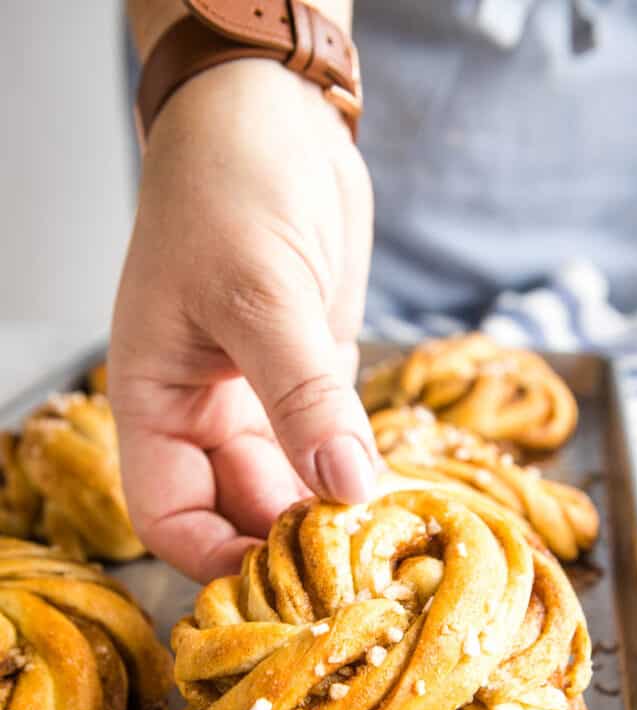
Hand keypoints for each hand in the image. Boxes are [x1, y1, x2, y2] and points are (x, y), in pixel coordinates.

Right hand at [110, 58, 376, 581]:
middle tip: (349, 569)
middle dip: (284, 544)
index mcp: (157, 402)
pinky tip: (393, 492)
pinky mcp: (313, 380)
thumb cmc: (229, 188)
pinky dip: (357, 471)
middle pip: (236, 513)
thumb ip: (300, 396)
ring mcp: (262, 398)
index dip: (216, 558)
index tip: (282, 578)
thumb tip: (344, 488)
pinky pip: (331, 445)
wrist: (274, 118)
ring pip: (288, 486)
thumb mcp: (257, 294)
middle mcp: (205, 413)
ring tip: (379, 542)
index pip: (169, 517)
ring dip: (327, 514)